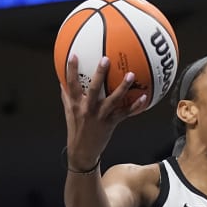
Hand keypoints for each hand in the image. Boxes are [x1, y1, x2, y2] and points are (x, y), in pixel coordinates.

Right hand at [61, 55, 147, 169]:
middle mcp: (87, 109)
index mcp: (75, 104)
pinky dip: (135, 106)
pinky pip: (125, 113)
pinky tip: (144, 97)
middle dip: (99, 74)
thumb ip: (67, 96)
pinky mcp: (111, 123)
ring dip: (123, 87)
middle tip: (106, 59)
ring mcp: (100, 116)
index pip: (71, 84)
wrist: (82, 151)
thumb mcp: (68, 112)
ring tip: (131, 75)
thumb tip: (62, 80)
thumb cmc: (76, 128)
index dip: (71, 70)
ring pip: (113, 100)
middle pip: (94, 89)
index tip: (74, 55)